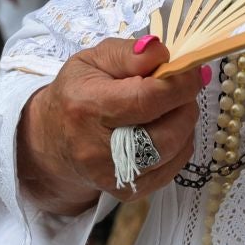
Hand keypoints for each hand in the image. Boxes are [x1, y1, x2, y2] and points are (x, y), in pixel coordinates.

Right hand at [17, 37, 209, 215]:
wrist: (53, 140)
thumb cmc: (76, 94)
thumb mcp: (92, 60)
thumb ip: (127, 53)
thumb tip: (162, 52)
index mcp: (86, 107)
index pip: (147, 100)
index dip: (179, 83)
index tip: (191, 68)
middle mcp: (97, 149)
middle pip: (167, 132)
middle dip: (185, 103)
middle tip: (181, 85)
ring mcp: (114, 175)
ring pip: (175, 150)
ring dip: (184, 122)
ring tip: (171, 105)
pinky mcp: (128, 191)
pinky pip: (173, 167)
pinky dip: (179, 143)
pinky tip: (164, 127)